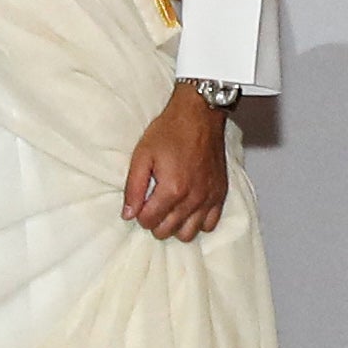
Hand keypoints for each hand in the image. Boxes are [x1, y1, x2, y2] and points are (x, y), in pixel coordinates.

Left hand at [123, 80, 230, 241]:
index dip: (139, 214)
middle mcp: (193, 198)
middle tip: (151, 205)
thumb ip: (133, 188)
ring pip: (189, 233)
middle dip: (155, 222)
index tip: (140, 203)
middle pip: (168, 231)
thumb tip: (128, 214)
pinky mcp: (220, 194)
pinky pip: (210, 225)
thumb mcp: (142, 155)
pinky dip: (198, 222)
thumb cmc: (170, 131)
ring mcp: (209, 198)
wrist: (199, 114)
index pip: (149, 221)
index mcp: (172, 189)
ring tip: (169, 209)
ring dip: (175, 226)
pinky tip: (188, 209)